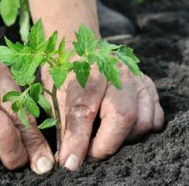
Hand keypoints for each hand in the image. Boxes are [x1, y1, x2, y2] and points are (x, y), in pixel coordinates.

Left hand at [42, 63, 163, 170]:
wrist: (83, 50)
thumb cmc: (67, 71)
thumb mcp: (57, 92)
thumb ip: (64, 122)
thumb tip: (69, 156)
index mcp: (87, 69)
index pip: (84, 109)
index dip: (77, 140)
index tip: (70, 162)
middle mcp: (116, 70)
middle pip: (122, 115)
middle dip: (106, 144)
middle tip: (90, 153)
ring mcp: (136, 78)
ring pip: (142, 120)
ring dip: (123, 139)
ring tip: (105, 137)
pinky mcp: (148, 85)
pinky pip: (154, 117)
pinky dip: (140, 131)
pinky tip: (123, 129)